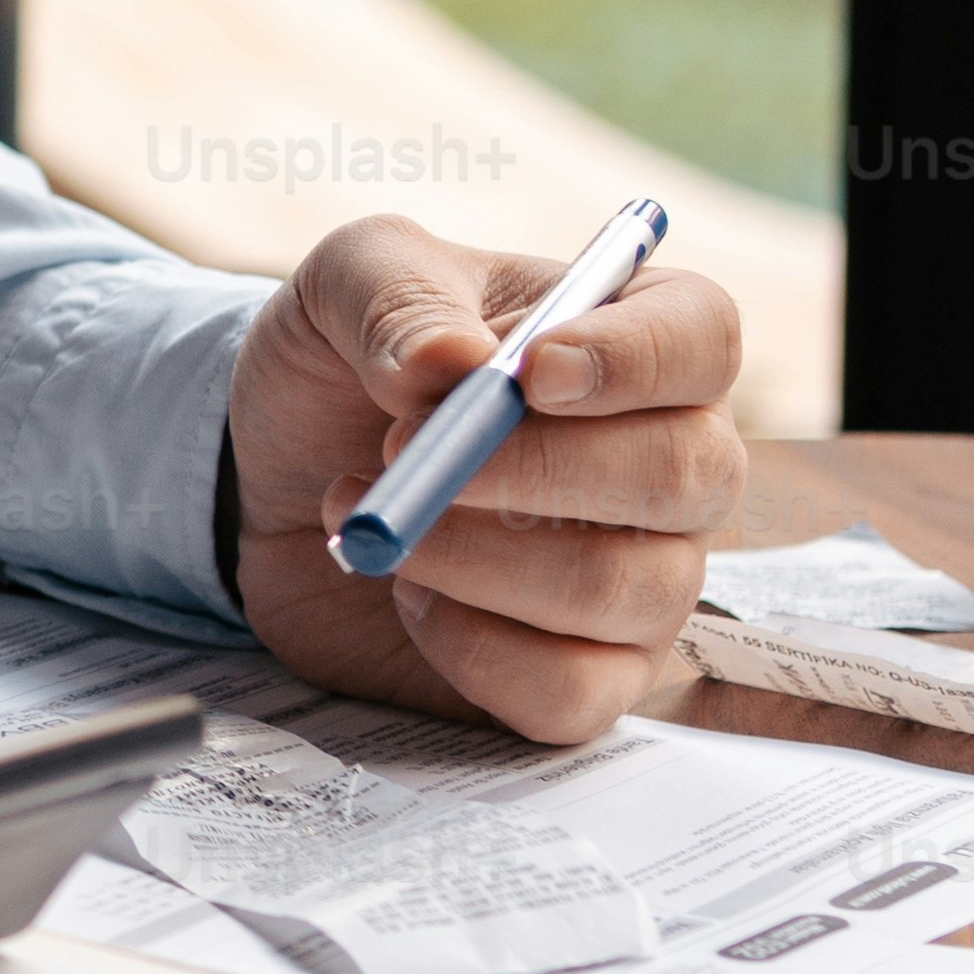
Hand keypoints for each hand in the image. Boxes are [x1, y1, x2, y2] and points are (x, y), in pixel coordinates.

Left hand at [228, 215, 744, 742]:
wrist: (273, 480)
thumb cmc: (340, 365)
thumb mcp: (343, 282)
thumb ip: (392, 298)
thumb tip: (455, 362)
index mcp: (629, 336)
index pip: (701, 333)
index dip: (634, 357)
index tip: (530, 375)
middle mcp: (668, 461)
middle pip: (685, 472)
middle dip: (533, 468)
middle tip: (400, 447)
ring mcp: (644, 578)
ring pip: (620, 587)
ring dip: (469, 554)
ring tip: (374, 516)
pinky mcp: (591, 676)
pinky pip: (573, 692)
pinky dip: (470, 649)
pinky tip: (412, 598)